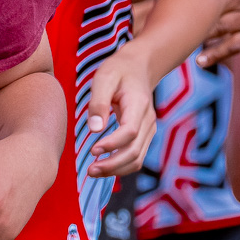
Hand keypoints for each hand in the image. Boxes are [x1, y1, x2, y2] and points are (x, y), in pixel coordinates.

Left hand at [85, 44, 156, 177]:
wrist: (139, 67)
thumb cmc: (118, 71)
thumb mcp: (104, 79)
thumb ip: (98, 103)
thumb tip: (94, 130)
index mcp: (138, 105)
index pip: (129, 132)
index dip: (112, 145)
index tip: (93, 150)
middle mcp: (148, 120)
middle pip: (135, 151)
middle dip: (112, 165)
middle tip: (90, 171)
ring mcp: (149, 129)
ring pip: (137, 159)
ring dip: (116, 170)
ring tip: (94, 172)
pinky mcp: (145, 135)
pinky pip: (136, 156)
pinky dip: (121, 166)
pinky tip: (104, 167)